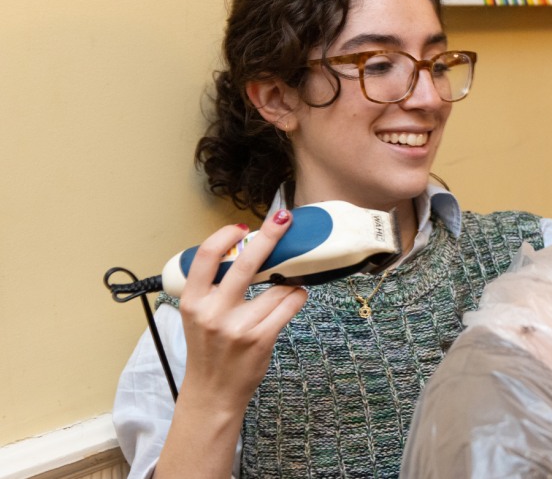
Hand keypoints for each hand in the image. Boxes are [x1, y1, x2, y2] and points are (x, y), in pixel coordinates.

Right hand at [178, 209, 308, 407]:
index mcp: (192, 301)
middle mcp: (213, 311)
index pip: (205, 255)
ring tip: (290, 281)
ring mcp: (238, 326)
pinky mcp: (261, 338)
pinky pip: (289, 305)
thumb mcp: (198, 316)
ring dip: (290, 279)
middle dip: (271, 235)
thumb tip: (245, 252)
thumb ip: (213, 288)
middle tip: (284, 219)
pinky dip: (297, 296)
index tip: (243, 228)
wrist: (212, 392)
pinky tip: (297, 294)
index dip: (226, 235)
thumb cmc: (209, 350)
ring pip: (277, 286)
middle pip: (246, 261)